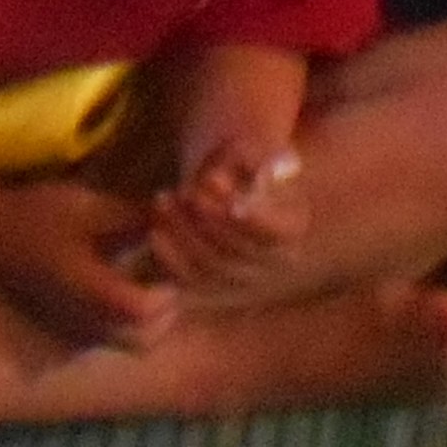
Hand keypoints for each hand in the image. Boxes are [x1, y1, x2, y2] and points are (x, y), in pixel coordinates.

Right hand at [0, 178, 177, 348]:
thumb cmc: (35, 216)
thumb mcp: (86, 207)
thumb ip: (132, 217)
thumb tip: (174, 217)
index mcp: (87, 293)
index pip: (144, 311)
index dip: (167, 288)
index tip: (168, 259)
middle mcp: (82, 324)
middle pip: (144, 339)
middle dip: (167, 309)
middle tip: (167, 273)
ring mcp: (72, 333)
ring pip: (129, 344)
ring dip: (150, 319)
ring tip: (149, 278)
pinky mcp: (65, 333)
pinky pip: (110, 340)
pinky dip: (128, 323)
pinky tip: (124, 285)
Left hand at [146, 139, 315, 307]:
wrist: (240, 201)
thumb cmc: (251, 171)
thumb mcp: (264, 157)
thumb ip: (259, 161)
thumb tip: (227, 179)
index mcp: (291, 226)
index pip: (275, 229)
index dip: (252, 217)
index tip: (227, 197)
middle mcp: (271, 262)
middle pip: (239, 249)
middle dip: (210, 220)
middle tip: (189, 193)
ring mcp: (241, 279)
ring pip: (210, 267)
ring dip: (184, 234)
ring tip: (164, 199)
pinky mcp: (211, 289)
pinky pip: (189, 281)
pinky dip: (171, 259)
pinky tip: (155, 231)